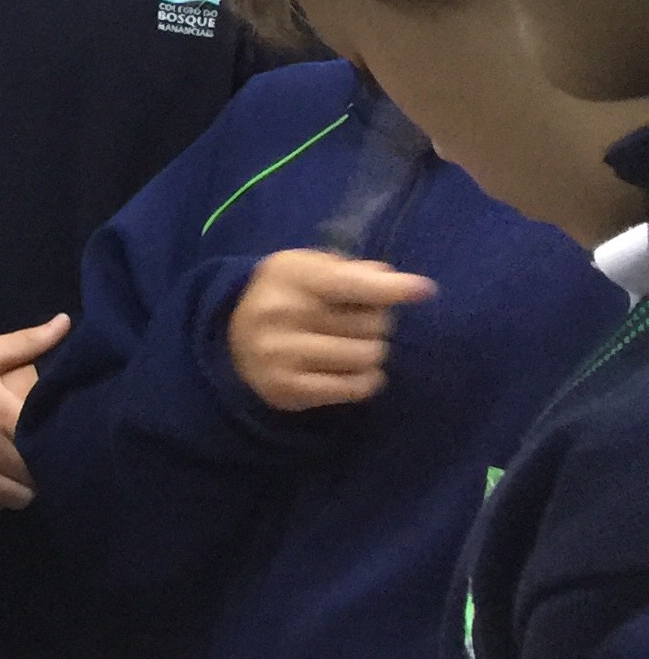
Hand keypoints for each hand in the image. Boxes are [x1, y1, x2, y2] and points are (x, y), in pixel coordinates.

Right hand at [0, 308, 62, 510]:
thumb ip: (28, 342)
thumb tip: (66, 322)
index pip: (48, 447)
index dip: (56, 449)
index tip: (54, 443)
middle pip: (33, 479)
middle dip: (38, 472)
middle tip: (33, 462)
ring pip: (9, 498)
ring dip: (15, 488)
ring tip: (9, 473)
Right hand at [229, 249, 437, 412]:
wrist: (233, 339)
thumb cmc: (285, 296)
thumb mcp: (309, 268)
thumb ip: (352, 271)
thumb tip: (401, 285)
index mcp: (289, 276)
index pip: (348, 283)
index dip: (389, 288)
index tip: (424, 290)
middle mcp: (280, 314)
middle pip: (372, 323)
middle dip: (377, 323)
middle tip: (356, 323)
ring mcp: (280, 354)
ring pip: (367, 357)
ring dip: (372, 352)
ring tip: (353, 347)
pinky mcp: (286, 389)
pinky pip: (354, 388)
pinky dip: (366, 380)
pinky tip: (353, 371)